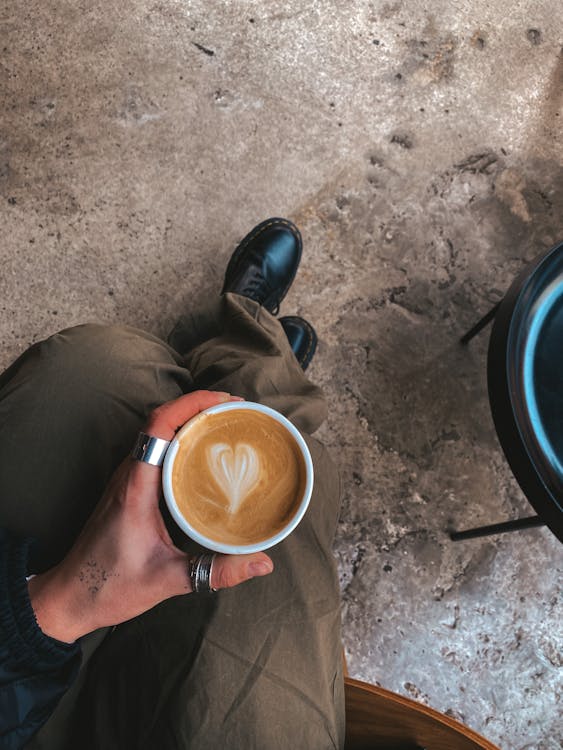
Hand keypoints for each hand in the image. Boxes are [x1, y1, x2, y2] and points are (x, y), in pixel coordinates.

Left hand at [28, 390, 273, 642]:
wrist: (68, 597)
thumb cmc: (109, 586)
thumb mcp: (168, 580)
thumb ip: (217, 571)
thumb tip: (263, 564)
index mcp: (135, 486)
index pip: (159, 426)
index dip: (192, 404)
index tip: (225, 401)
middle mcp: (128, 475)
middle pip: (160, 421)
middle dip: (198, 406)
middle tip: (235, 409)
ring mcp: (126, 480)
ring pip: (155, 433)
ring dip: (187, 420)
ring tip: (223, 422)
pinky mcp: (128, 489)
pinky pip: (154, 450)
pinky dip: (179, 439)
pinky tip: (201, 453)